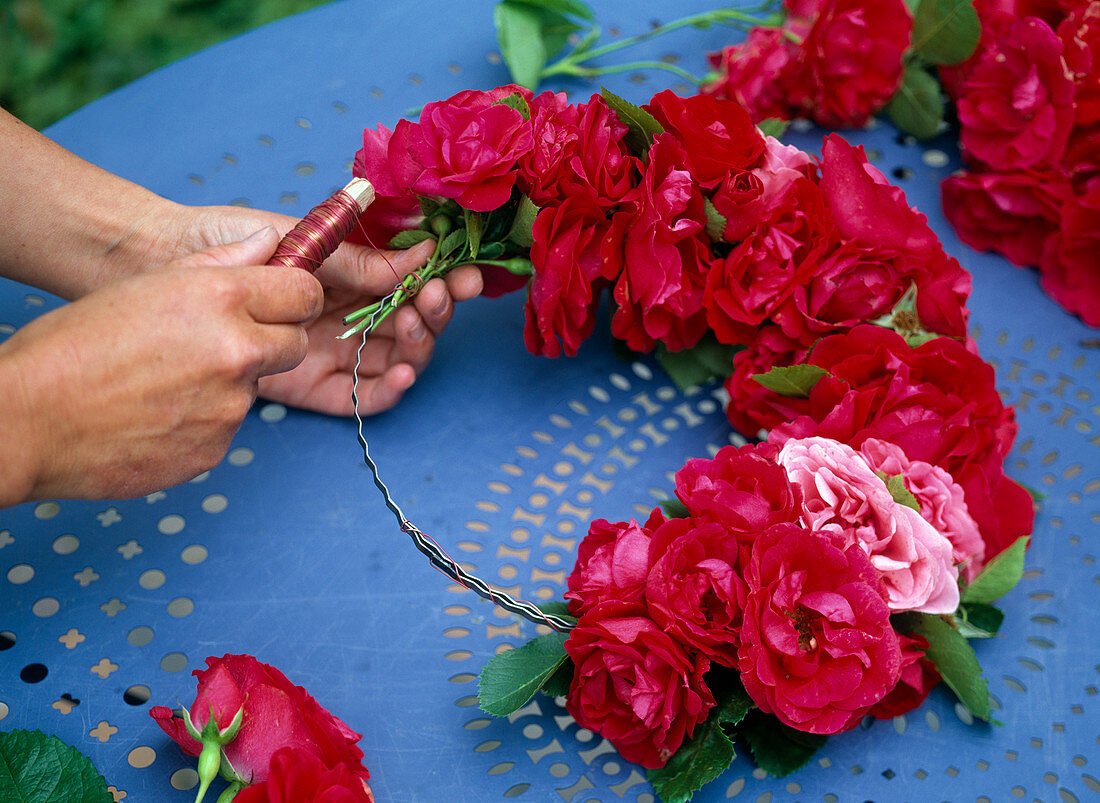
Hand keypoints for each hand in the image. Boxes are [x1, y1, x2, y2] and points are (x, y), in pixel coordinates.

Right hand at [0, 230, 320, 501]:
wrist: (29, 419)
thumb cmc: (74, 345)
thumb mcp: (148, 285)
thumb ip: (221, 264)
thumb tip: (268, 243)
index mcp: (221, 298)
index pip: (304, 293)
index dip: (293, 298)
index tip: (280, 304)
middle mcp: (237, 351)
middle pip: (296, 344)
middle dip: (272, 342)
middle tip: (223, 344)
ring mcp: (230, 405)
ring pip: (257, 388)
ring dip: (229, 383)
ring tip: (167, 380)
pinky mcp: (217, 448)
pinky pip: (227, 427)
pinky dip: (204, 420)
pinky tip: (157, 412)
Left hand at [140, 203, 483, 414]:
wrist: (164, 264)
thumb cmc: (229, 240)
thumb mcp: (302, 240)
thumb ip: (356, 258)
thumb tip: (420, 253)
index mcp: (351, 275)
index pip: (411, 282)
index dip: (442, 281)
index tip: (461, 276)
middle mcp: (349, 314)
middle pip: (412, 322)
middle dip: (436, 311)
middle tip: (438, 299)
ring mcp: (332, 350)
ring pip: (396, 357)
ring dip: (419, 346)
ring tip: (416, 327)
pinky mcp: (311, 385)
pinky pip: (361, 395)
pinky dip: (389, 390)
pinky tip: (403, 373)